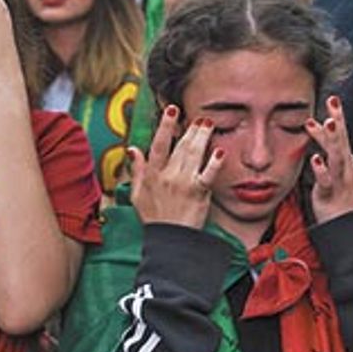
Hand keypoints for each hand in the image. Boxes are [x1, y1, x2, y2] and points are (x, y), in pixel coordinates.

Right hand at [129, 106, 223, 229]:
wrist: (170, 240)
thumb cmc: (154, 218)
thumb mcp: (136, 194)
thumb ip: (136, 170)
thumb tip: (132, 149)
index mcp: (152, 175)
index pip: (158, 145)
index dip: (165, 126)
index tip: (172, 110)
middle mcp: (168, 176)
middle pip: (180, 147)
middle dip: (190, 129)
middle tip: (199, 117)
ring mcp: (184, 183)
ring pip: (193, 154)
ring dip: (202, 137)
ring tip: (208, 125)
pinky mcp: (199, 193)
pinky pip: (208, 174)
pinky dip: (214, 163)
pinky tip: (220, 151)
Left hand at [305, 95, 352, 223]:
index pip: (344, 138)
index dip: (338, 119)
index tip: (332, 100)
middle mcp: (348, 171)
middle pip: (341, 142)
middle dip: (337, 121)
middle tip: (332, 102)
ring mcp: (340, 183)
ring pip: (335, 157)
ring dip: (330, 140)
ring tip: (324, 122)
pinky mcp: (329, 196)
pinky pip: (326, 182)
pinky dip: (321, 170)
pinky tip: (316, 158)